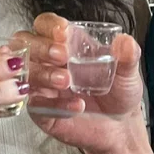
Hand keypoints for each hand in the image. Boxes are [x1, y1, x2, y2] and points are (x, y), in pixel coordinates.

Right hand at [18, 13, 146, 153]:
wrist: (120, 128)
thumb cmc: (118, 93)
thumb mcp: (128, 73)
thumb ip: (128, 56)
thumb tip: (125, 41)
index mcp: (67, 44)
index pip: (45, 25)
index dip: (49, 25)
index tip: (62, 31)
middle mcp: (49, 62)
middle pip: (25, 44)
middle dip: (40, 46)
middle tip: (61, 56)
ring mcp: (42, 86)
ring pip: (26, 73)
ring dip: (43, 73)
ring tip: (66, 81)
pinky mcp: (41, 111)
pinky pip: (37, 104)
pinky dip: (55, 104)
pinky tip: (77, 106)